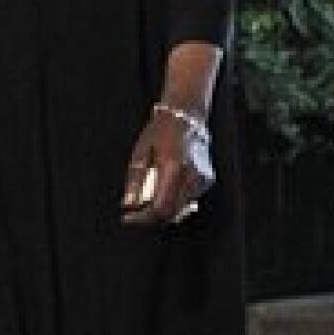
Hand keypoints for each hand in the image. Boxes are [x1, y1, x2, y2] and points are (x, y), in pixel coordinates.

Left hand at [120, 106, 213, 227]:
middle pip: (170, 213)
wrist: (187, 115)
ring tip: (144, 206)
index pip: (160, 207)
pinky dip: (172, 204)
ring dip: (161, 213)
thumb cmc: (161, 131)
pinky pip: (187, 202)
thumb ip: (135, 180)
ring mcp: (202, 180)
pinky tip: (160, 196)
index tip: (127, 218)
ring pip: (179, 210)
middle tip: (133, 216)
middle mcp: (192, 176)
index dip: (143, 218)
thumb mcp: (141, 152)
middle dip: (150, 218)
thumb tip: (128, 205)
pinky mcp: (206, 181)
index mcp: (174, 167)